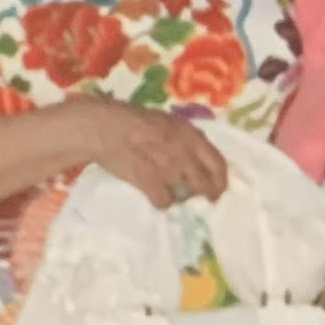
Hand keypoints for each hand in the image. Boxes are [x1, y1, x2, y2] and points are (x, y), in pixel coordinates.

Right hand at [85, 103, 228, 209]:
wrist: (104, 128)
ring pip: (185, 195)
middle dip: (205, 195)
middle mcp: (183, 151)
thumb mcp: (168, 122)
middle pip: (205, 184)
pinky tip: (158, 198)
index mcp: (190, 134)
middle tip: (201, 201)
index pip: (218, 164)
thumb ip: (188, 139)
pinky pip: (164, 201)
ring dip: (182, 198)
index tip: (218, 191)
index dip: (221, 181)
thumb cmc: (135, 121)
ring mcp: (166, 168)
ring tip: (175, 195)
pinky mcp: (148, 181)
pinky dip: (163, 202)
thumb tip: (202, 159)